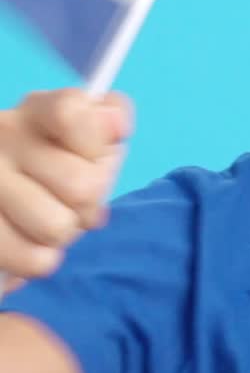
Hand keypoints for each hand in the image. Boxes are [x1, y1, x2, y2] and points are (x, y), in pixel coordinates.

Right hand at [0, 89, 132, 291]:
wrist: (6, 205)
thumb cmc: (57, 169)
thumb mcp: (88, 139)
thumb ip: (109, 120)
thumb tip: (115, 123)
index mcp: (35, 112)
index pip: (72, 113)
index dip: (96, 146)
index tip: (92, 157)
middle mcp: (3, 139)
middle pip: (82, 186)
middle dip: (88, 204)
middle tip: (70, 201)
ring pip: (57, 227)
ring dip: (63, 234)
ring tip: (47, 219)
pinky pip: (34, 259)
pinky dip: (40, 258)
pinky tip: (29, 239)